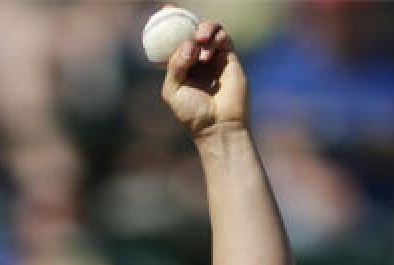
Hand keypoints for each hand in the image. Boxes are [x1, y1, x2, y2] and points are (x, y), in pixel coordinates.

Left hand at [161, 19, 248, 139]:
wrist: (218, 124)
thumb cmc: (192, 112)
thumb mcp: (173, 90)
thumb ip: (175, 66)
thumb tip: (188, 44)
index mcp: (179, 66)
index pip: (173, 41)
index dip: (169, 25)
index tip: (164, 11)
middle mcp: (196, 59)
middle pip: (191, 30)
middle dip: (185, 19)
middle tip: (177, 11)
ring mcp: (213, 57)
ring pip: (208, 30)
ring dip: (202, 29)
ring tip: (199, 42)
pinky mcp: (229, 57)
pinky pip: (222, 37)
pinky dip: (214, 38)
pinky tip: (207, 53)